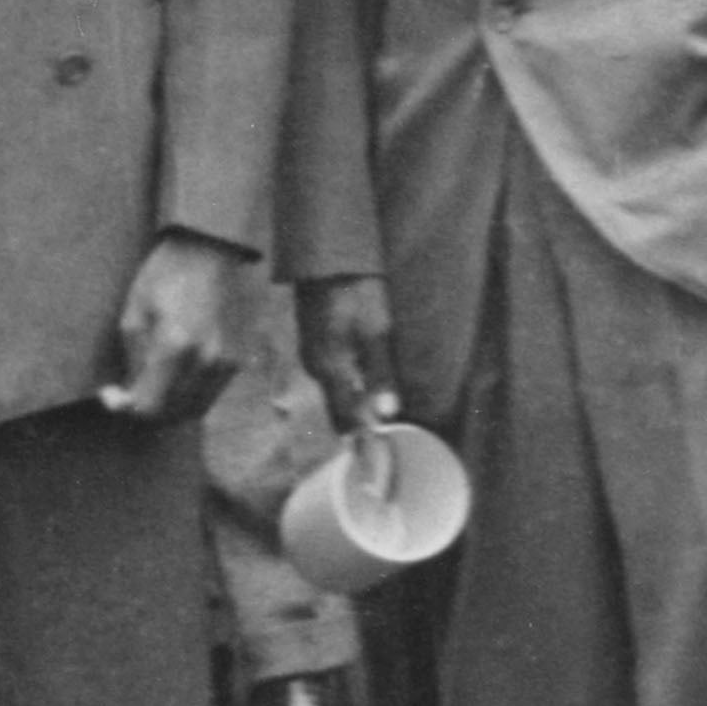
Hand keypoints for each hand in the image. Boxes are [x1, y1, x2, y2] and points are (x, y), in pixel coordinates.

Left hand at [101, 229, 254, 423]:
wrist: (212, 247)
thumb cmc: (166, 275)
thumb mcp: (134, 314)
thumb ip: (132, 362)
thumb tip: (127, 394)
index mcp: (175, 347)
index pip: (148, 407)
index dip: (124, 408)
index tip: (113, 393)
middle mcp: (206, 360)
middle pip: (172, 414)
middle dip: (146, 410)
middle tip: (131, 393)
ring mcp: (227, 360)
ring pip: (194, 410)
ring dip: (170, 408)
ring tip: (154, 387)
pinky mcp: (240, 357)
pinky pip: (211, 394)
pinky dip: (191, 397)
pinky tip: (178, 378)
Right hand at [297, 274, 402, 437]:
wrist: (325, 252)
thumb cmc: (354, 287)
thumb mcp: (374, 328)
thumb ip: (379, 372)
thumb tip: (385, 415)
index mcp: (328, 368)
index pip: (345, 418)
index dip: (365, 436)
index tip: (384, 452)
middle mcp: (316, 365)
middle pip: (340, 405)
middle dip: (362, 419)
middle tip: (392, 429)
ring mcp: (314, 351)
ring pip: (338, 387)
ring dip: (358, 397)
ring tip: (386, 404)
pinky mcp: (317, 337)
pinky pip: (335, 370)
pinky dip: (353, 378)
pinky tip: (371, 372)